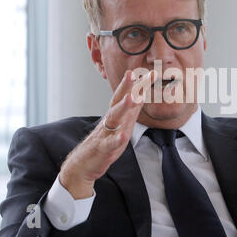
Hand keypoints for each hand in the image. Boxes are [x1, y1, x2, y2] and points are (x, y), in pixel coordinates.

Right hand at [60, 70, 156, 198]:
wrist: (83, 164)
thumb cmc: (105, 142)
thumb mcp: (121, 125)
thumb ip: (131, 111)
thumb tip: (142, 94)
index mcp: (116, 115)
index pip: (128, 96)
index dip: (139, 85)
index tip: (152, 73)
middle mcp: (110, 121)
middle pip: (117, 101)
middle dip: (125, 87)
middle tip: (131, 73)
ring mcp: (105, 134)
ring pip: (113, 118)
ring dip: (122, 107)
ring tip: (132, 98)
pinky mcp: (102, 149)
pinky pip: (109, 144)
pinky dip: (116, 140)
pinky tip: (122, 136)